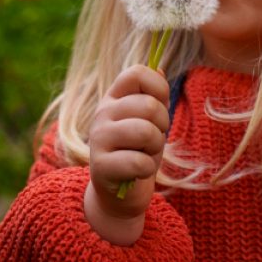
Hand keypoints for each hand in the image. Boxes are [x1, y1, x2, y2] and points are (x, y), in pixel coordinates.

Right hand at [84, 64, 169, 244]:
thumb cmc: (136, 151)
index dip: (158, 87)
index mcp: (114, 97)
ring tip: (145, 154)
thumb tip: (159, 67)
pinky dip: (146, 169)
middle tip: (153, 139)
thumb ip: (153, 95)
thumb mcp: (149, 121)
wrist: (118, 194)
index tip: (160, 105)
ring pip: (146, 132)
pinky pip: (139, 162)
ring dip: (155, 148)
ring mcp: (99, 138)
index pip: (137, 73)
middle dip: (163, 126)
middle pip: (149, 105)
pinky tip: (136, 172)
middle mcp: (102, 112)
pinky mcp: (101, 166)